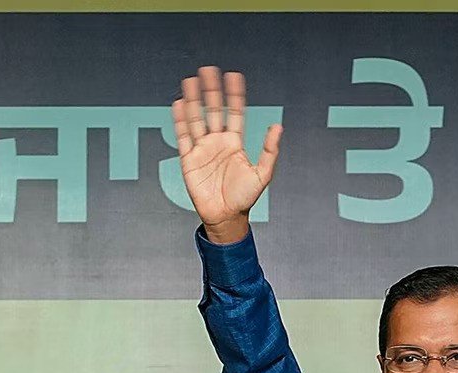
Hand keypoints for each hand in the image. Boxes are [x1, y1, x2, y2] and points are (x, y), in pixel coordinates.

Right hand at [171, 66, 281, 244]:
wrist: (225, 217)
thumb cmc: (244, 198)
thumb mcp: (263, 174)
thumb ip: (269, 150)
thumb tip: (277, 126)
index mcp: (235, 143)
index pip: (234, 112)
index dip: (234, 94)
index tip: (233, 76)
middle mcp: (218, 142)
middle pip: (213, 110)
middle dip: (211, 90)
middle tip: (208, 70)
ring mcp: (202, 149)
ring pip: (196, 119)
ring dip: (193, 100)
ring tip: (190, 80)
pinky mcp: (188, 160)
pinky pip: (184, 136)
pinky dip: (181, 121)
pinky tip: (180, 104)